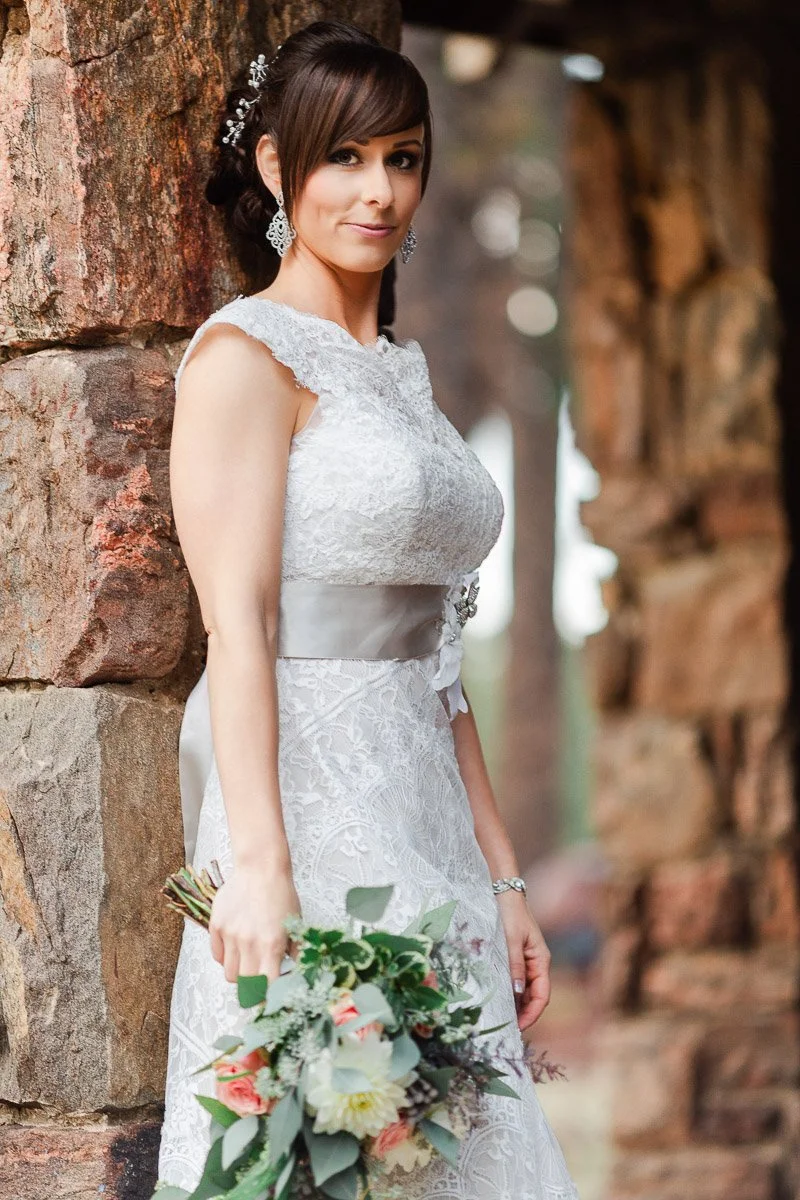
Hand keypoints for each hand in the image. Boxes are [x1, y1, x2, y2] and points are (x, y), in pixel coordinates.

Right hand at [209, 863, 301, 984]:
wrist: (261, 868)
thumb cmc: (281, 895)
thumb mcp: (295, 924)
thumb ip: (296, 952)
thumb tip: (298, 974)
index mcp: (272, 945)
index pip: (266, 986)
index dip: (268, 995)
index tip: (270, 995)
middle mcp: (249, 943)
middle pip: (245, 984)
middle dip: (253, 987)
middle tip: (259, 980)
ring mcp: (230, 934)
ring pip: (229, 973)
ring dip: (239, 973)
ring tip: (248, 961)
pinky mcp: (216, 925)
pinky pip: (217, 955)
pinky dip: (225, 957)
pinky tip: (236, 947)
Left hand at [496, 889, 551, 1031]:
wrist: (503, 892)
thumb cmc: (509, 913)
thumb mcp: (511, 940)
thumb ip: (514, 966)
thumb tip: (517, 994)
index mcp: (541, 960)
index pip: (542, 995)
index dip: (533, 1014)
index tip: (518, 1027)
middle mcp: (536, 963)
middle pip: (534, 996)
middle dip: (523, 1014)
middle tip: (506, 1029)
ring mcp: (526, 961)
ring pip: (524, 991)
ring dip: (515, 1005)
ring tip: (500, 1019)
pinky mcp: (515, 958)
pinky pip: (515, 981)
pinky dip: (509, 992)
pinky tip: (497, 1000)